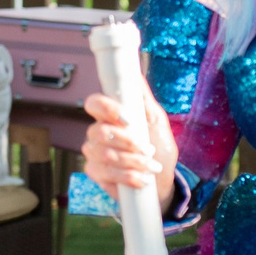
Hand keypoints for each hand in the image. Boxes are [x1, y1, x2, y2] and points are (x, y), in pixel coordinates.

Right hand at [81, 91, 176, 208]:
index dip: (106, 108)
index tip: (127, 119)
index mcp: (110, 115)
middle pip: (100, 132)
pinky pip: (105, 173)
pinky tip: (141, 179)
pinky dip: (128, 177)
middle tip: (148, 149)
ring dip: (133, 161)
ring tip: (151, 166)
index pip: (94, 103)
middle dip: (128, 142)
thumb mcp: (157, 121)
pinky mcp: (95, 173)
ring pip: (105, 154)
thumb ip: (144, 100)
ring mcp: (94, 153)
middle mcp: (97, 132)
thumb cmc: (158, 147)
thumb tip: (136, 75)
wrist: (161, 178)